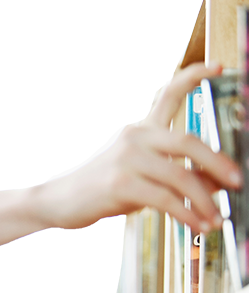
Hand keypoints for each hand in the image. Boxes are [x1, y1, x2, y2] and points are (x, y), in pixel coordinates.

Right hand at [35, 62, 242, 232]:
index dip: (194, 76)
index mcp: (140, 130)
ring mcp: (126, 159)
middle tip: (238, 183)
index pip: (169, 94)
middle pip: (189, 142)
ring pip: (181, 175)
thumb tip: (217, 185)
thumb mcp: (139, 176)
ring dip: (205, 201)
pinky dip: (187, 215)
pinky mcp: (120, 184)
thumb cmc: (102, 189)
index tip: (218, 67)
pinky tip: (196, 226)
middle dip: (219, 164)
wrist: (60, 201)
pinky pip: (166, 200)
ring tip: (216, 219)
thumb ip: (175, 174)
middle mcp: (135, 138)